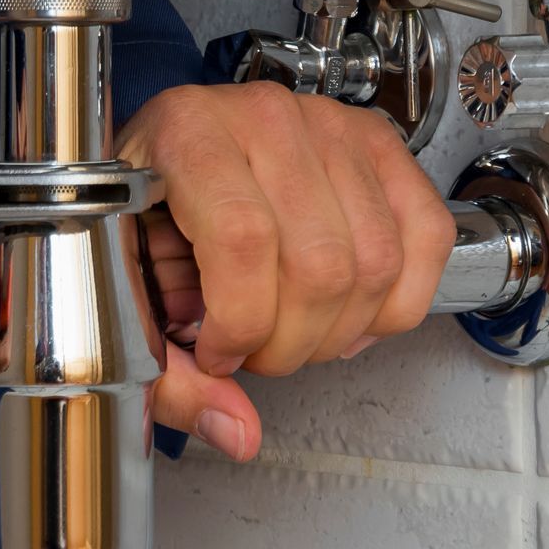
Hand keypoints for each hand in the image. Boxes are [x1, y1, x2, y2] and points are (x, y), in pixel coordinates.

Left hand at [117, 83, 456, 461]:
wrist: (161, 153)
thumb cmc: (139, 209)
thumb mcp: (123, 286)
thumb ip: (166, 371)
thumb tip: (235, 431)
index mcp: (185, 134)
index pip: (245, 241)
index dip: (241, 322)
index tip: (219, 353)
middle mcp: (262, 117)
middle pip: (319, 262)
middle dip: (290, 341)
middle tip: (256, 352)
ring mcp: (329, 125)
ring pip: (376, 261)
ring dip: (341, 329)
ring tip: (294, 332)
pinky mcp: (378, 144)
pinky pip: (425, 236)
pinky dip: (399, 301)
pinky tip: (350, 316)